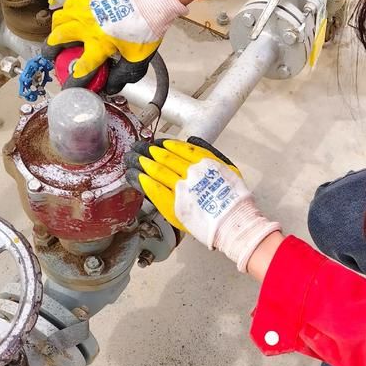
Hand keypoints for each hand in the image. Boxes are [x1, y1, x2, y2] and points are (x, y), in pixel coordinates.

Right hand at [47, 0, 186, 86]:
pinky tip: (70, 20)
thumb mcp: (136, 60)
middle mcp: (88, 27)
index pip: (81, 69)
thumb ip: (122, 76)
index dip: (73, 82)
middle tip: (53, 58)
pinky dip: (65, 14)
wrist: (150, 4)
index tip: (69, 88)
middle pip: (58, 39)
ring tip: (58, 38)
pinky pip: (68, 5)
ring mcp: (86, 11)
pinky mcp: (89, 0)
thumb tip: (109, 88)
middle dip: (52, 52)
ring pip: (59, 20)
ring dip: (56, 31)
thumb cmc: (144, 30)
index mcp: (100, 45)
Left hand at [126, 137, 280, 271]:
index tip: (155, 144)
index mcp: (204, 162)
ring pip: (155, 171)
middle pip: (163, 157)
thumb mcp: (229, 169)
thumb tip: (191, 142)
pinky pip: (153, 189)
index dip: (163, 144)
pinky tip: (133, 176)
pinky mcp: (172, 205)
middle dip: (147, 151)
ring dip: (140, 164)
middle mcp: (190, 172)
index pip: (178, 148)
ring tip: (130, 159)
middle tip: (137, 147)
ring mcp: (180, 189)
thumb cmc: (235, 200)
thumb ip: (210, 154)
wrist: (233, 224)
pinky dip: (141, 181)